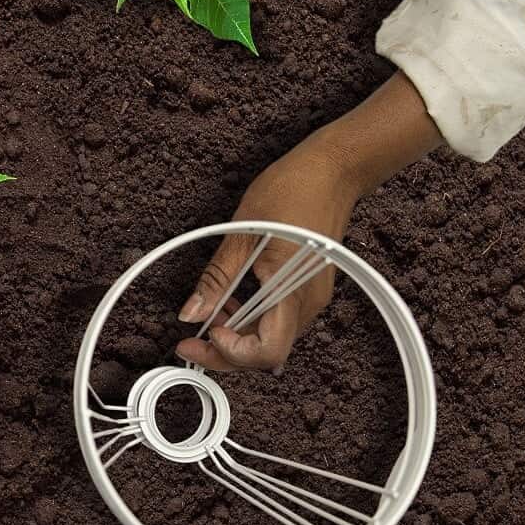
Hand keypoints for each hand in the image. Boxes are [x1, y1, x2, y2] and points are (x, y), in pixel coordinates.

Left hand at [176, 72, 443, 371]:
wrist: (333, 171)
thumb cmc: (292, 190)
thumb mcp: (242, 232)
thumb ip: (217, 278)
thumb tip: (191, 313)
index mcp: (292, 291)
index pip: (267, 351)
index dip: (233, 353)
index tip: (205, 335)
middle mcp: (307, 303)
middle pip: (266, 353)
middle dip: (225, 352)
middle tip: (190, 341)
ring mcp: (311, 299)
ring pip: (271, 339)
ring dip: (237, 336)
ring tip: (209, 315)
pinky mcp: (308, 292)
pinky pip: (278, 320)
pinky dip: (251, 320)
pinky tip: (231, 302)